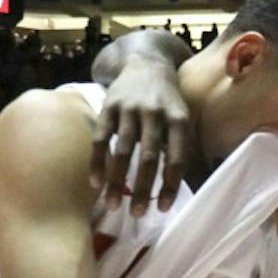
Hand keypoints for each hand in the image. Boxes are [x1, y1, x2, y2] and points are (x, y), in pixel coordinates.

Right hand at [91, 54, 191, 215]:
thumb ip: (181, 145)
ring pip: (123, 151)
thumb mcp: (182, 117)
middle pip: (149, 157)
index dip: (170, 185)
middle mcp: (154, 113)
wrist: (145, 63)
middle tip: (138, 214)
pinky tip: (95, 183)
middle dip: (143, 188)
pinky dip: (97, 162)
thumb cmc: (167, 101)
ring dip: (117, 181)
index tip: (162, 208)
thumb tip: (180, 185)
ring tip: (112, 205)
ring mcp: (129, 109)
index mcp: (178, 119)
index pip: (176, 158)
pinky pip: (101, 139)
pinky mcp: (108, 107)